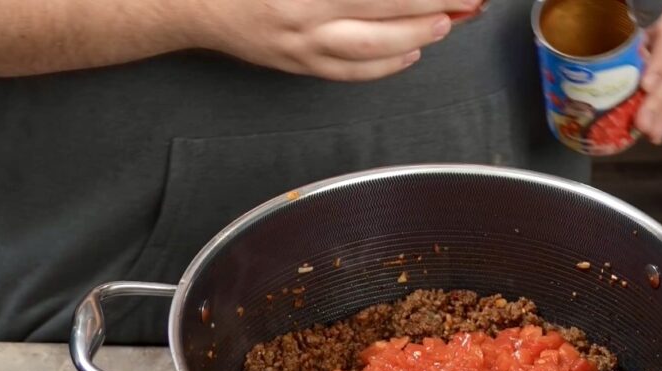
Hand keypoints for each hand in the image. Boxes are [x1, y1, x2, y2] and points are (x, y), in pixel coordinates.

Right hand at [188, 0, 481, 81]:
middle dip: (435, 4)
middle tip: (468, 0)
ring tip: (448, 24)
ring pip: (373, 48)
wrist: (193, 1)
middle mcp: (305, 12)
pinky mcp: (299, 65)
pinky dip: (387, 66)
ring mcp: (302, 44)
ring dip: (417, 36)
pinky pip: (351, 73)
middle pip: (386, 10)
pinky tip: (411, 54)